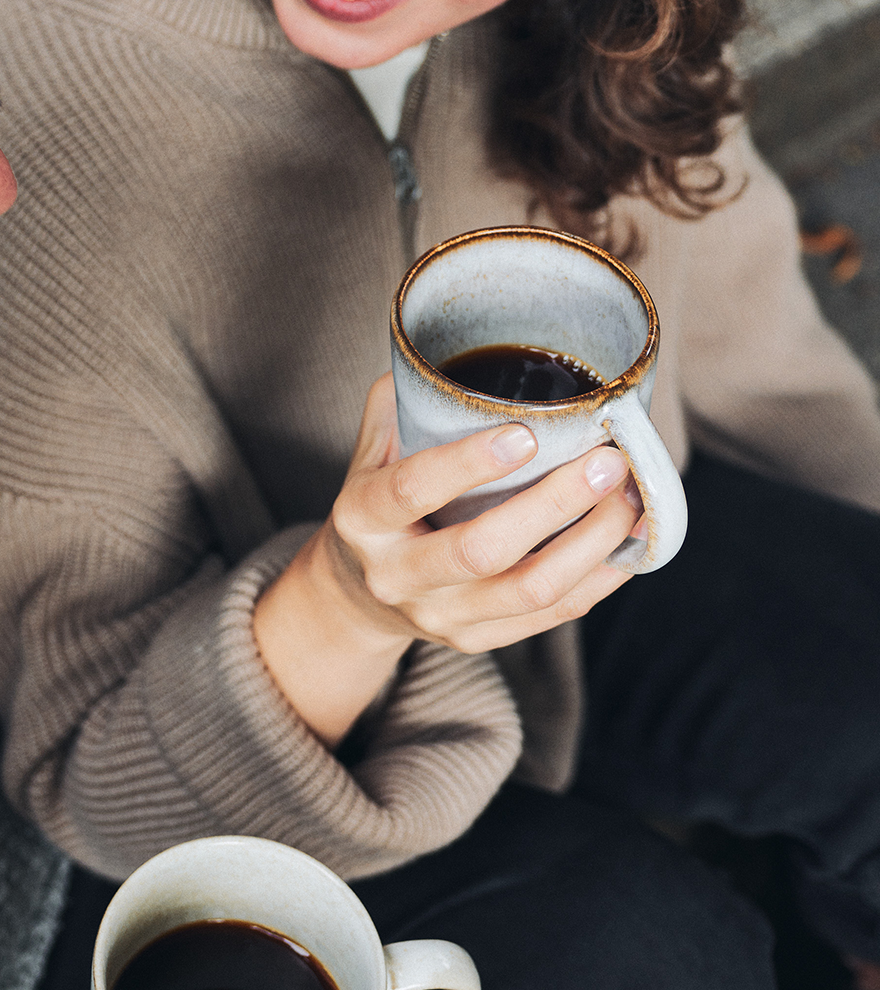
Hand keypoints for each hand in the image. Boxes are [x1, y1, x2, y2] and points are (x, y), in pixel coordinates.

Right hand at [254, 373, 640, 740]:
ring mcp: (438, 616)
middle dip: (555, 504)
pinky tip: (630, 543)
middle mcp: (396, 576)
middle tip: (606, 462)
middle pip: (482, 550)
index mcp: (363, 518)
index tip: (527, 434)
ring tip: (631, 499)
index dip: (468, 463)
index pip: (411, 491)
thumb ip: (404, 401)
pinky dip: (599, 579)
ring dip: (591, 543)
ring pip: (528, 590)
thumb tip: (456, 349)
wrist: (359, 594)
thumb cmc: (379, 502)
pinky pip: (550, 616)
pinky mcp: (476, 641)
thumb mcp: (370, 450)